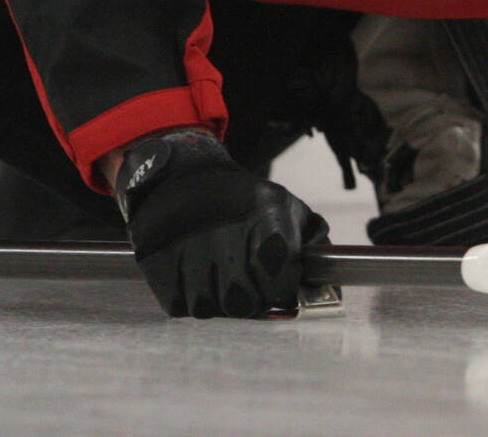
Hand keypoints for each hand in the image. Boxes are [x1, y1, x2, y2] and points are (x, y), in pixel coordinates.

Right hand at [112, 128, 329, 317]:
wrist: (182, 178)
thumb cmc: (241, 199)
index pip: (280, 282)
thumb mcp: (286, 206)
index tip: (279, 284)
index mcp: (263, 219)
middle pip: (245, 303)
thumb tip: (328, 285)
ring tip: (219, 273)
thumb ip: (314, 242)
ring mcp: (188, 254)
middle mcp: (225, 237)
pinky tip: (196, 273)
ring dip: (218, 300)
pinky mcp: (159, 267)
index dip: (282, 289)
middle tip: (248, 281)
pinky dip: (190, 297)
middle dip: (251, 298)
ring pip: (212, 309)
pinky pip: (182, 306)